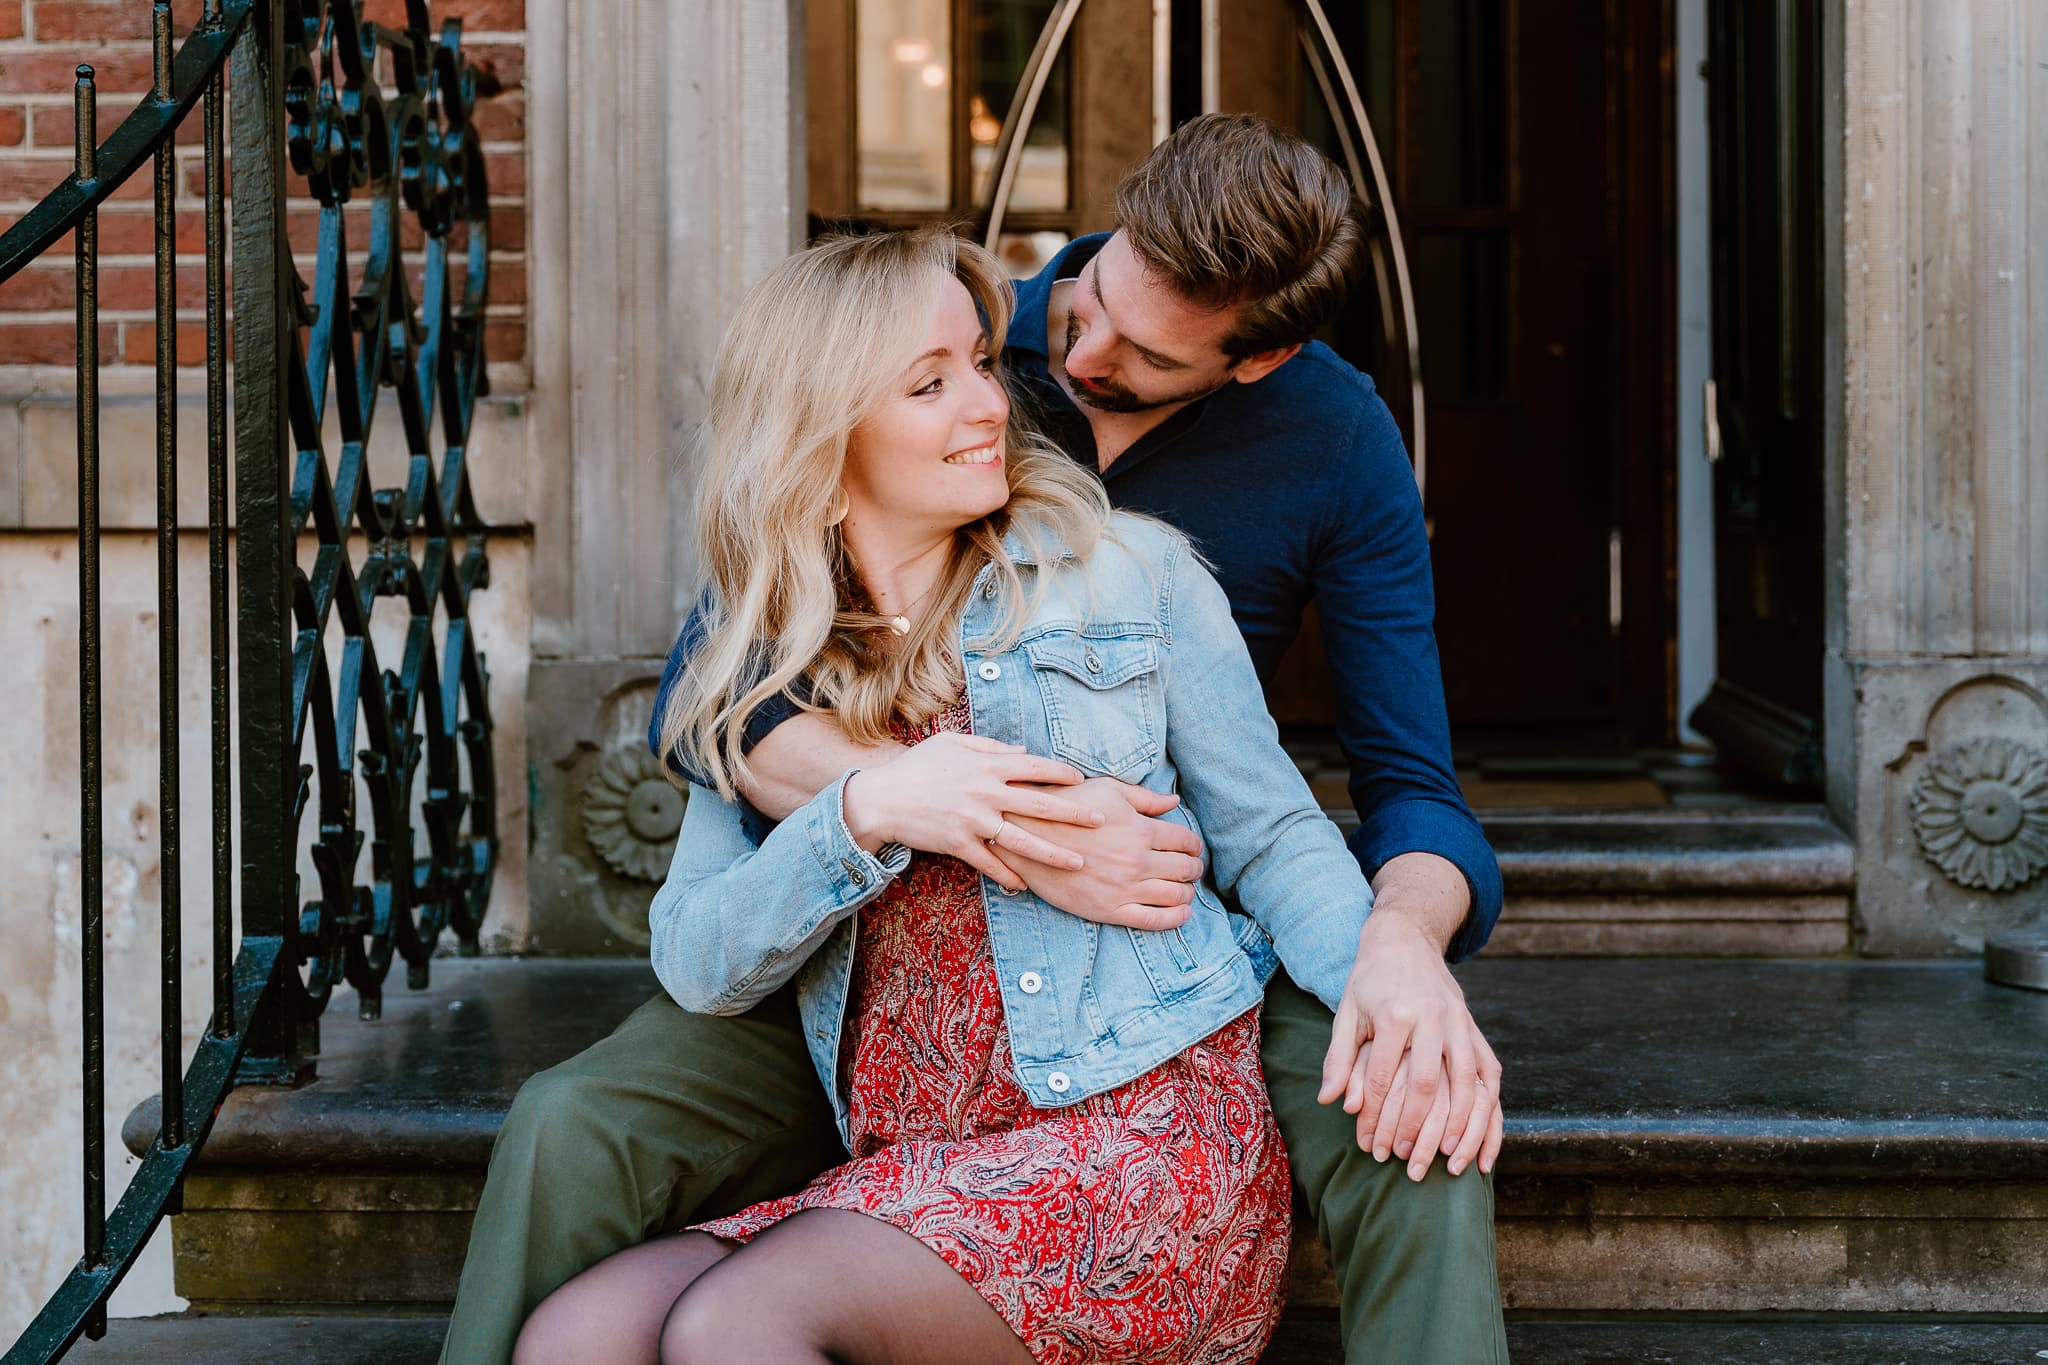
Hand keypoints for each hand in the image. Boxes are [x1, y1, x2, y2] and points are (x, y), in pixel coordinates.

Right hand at [841, 733, 1104, 890]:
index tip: (1083, 781)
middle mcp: (986, 792)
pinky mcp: (959, 844)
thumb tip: (1022, 752)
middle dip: (1073, 813)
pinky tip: (1025, 886)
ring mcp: (973, 821)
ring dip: (1053, 853)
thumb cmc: (917, 766)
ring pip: (1023, 840)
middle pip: (1040, 804)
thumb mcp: (952, 744)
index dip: (1062, 773)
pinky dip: (1008, 876)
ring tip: (1078, 862)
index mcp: (987, 764)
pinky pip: (990, 864)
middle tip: (1100, 821)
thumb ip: (989, 746)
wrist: (882, 798)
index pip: (1036, 767)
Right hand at [995, 777, 1206, 929]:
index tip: (1192, 848)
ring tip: (1185, 889)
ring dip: (1188, 893)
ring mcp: (1124, 888)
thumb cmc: (1067, 807)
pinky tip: (1182, 913)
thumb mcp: (1107, 791)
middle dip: (1194, 868)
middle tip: (1192, 868)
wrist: (1027, 837)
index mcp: (1141, 829)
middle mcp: (1138, 861)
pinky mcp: (1109, 909)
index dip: (1194, 845)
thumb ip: (1144, 798)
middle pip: (1185, 869)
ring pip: (1175, 896)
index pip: (1185, 841)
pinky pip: (1154, 920)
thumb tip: (1174, 802)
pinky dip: (1175, 918)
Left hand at [1318, 914, 1503, 1179]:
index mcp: (1395, 1014)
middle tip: (1404, 1162)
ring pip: (1468, 1082)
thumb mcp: (1346, 1012)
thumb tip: (1330, 1101)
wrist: (1405, 939)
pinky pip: (1491, 1075)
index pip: (1383, 1076)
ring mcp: (1461, 1023)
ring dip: (1461, 1126)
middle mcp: (1433, 1018)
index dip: (1375, 1116)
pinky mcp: (1476, 1029)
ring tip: (1449, 1162)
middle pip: (1428, 1084)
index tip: (1368, 1147)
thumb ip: (1338, 1057)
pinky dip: (1490, 1110)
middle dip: (1416, 1129)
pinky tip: (1484, 1141)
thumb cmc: (1369, 980)